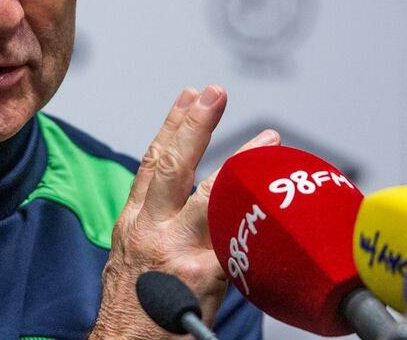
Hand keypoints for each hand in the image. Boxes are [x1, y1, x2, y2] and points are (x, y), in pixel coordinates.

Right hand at [89, 85, 279, 339]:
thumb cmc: (130, 312)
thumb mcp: (130, 260)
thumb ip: (157, 228)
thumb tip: (192, 207)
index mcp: (133, 225)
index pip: (151, 164)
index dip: (171, 126)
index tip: (188, 97)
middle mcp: (152, 231)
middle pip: (173, 166)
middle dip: (194, 125)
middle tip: (215, 93)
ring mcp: (178, 252)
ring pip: (212, 196)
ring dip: (242, 165)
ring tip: (269, 141)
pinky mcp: (204, 278)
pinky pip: (237, 242)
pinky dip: (257, 220)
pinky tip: (277, 202)